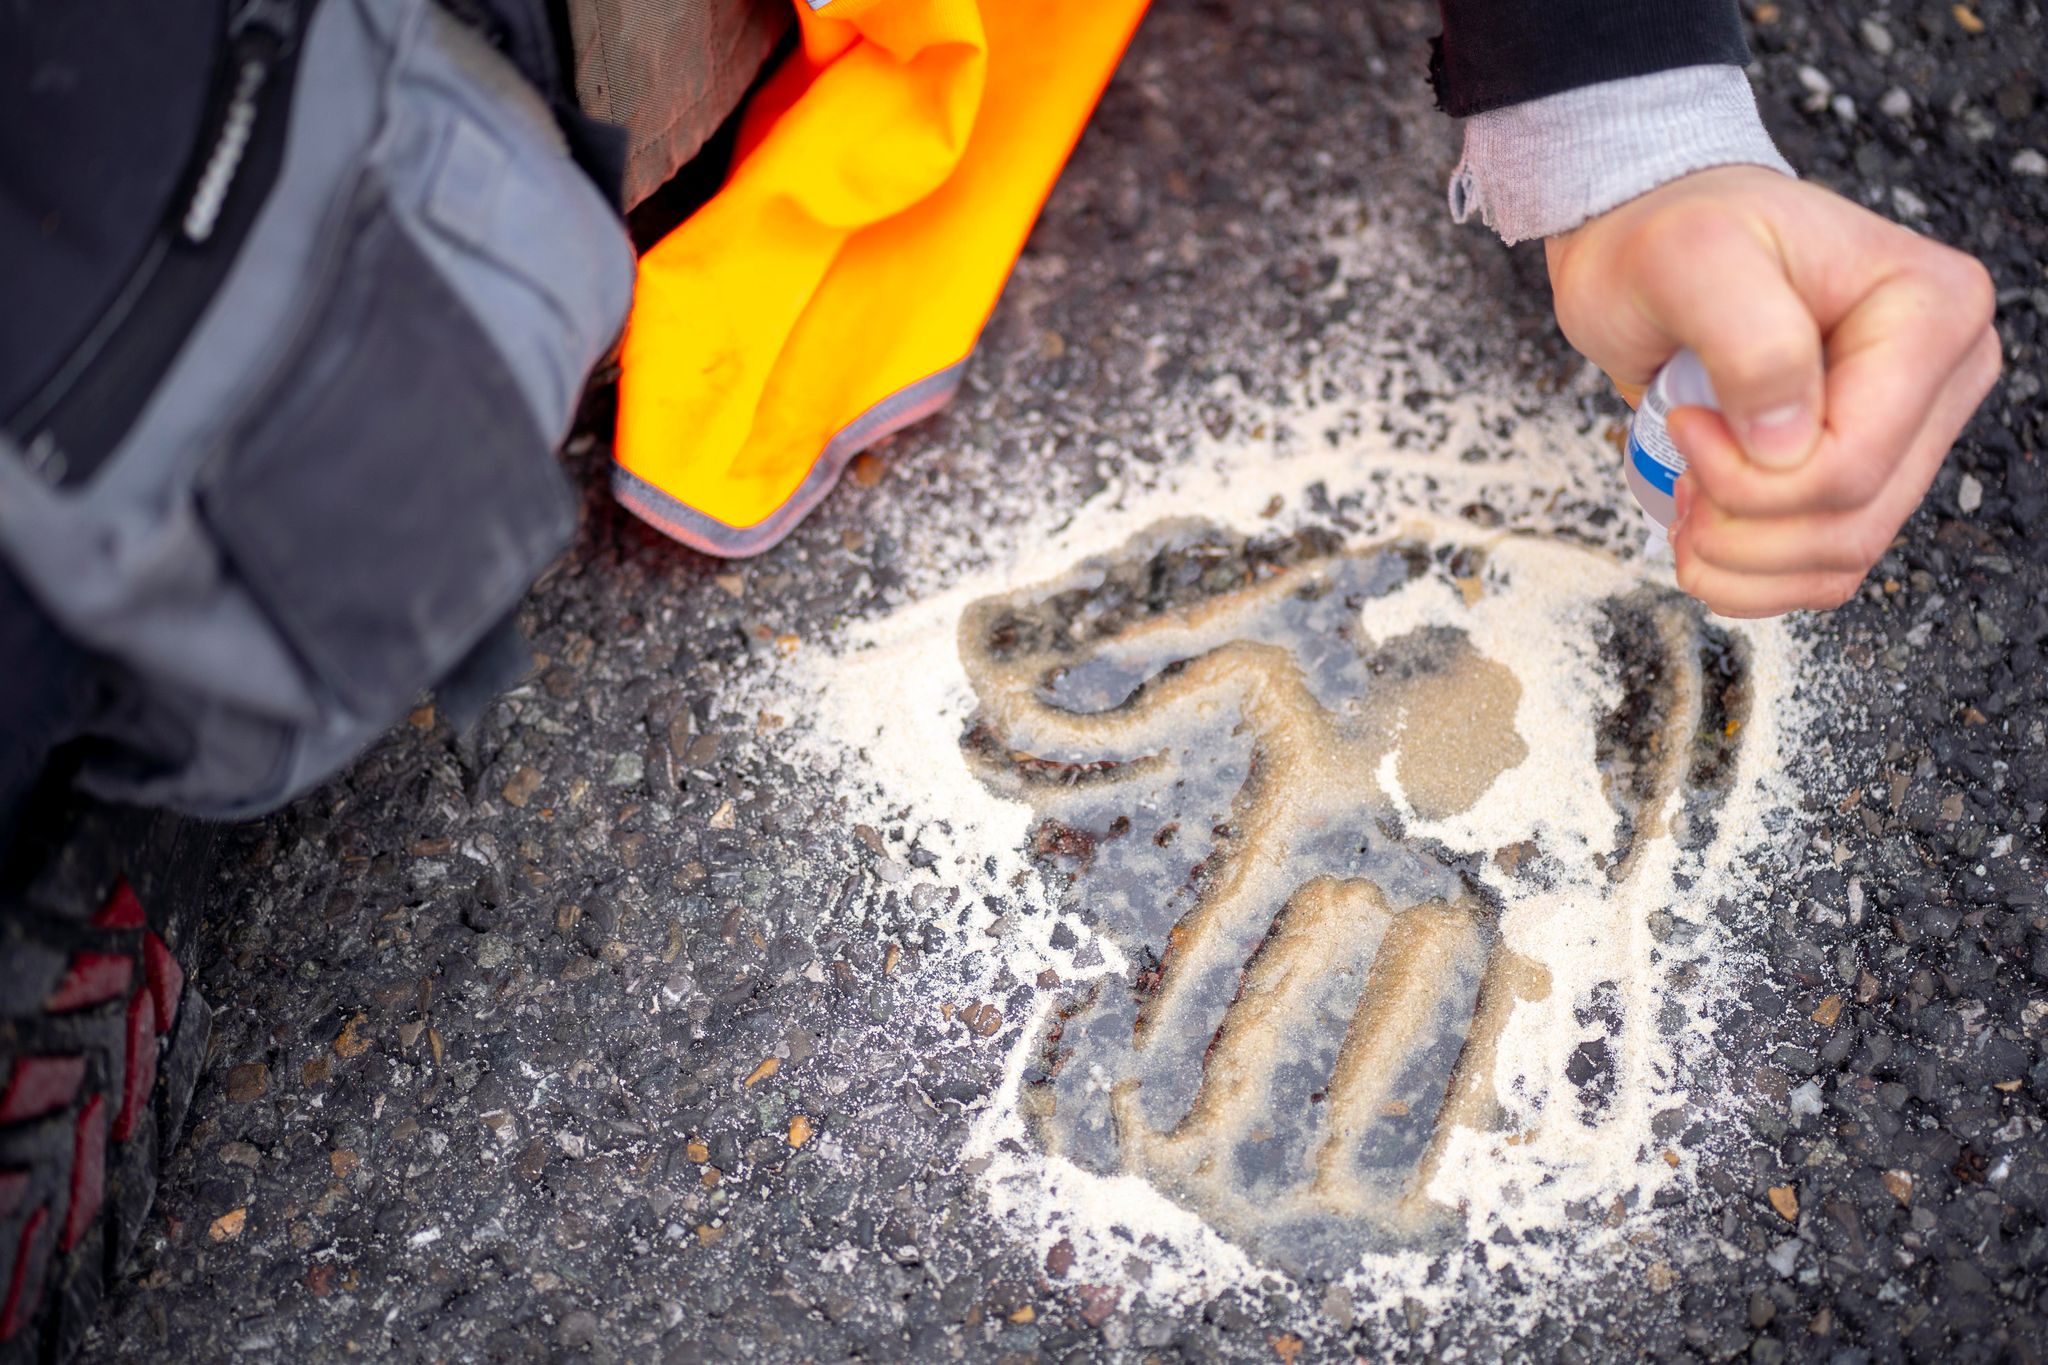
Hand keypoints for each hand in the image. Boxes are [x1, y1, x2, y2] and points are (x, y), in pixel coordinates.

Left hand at [1545, 165, 2001, 617]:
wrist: (1646, 241)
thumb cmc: (1668, 233)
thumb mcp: (1690, 258)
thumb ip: (1751, 339)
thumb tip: (1789, 445)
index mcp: (1932, 310)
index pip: (1855, 460)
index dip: (1750, 478)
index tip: (1684, 425)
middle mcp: (1943, 374)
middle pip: (1852, 518)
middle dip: (1743, 527)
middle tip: (1679, 469)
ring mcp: (1911, 429)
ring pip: (1843, 556)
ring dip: (1742, 560)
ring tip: (1686, 499)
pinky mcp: (1868, 469)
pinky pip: (1829, 566)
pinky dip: (1756, 573)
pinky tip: (1708, 529)